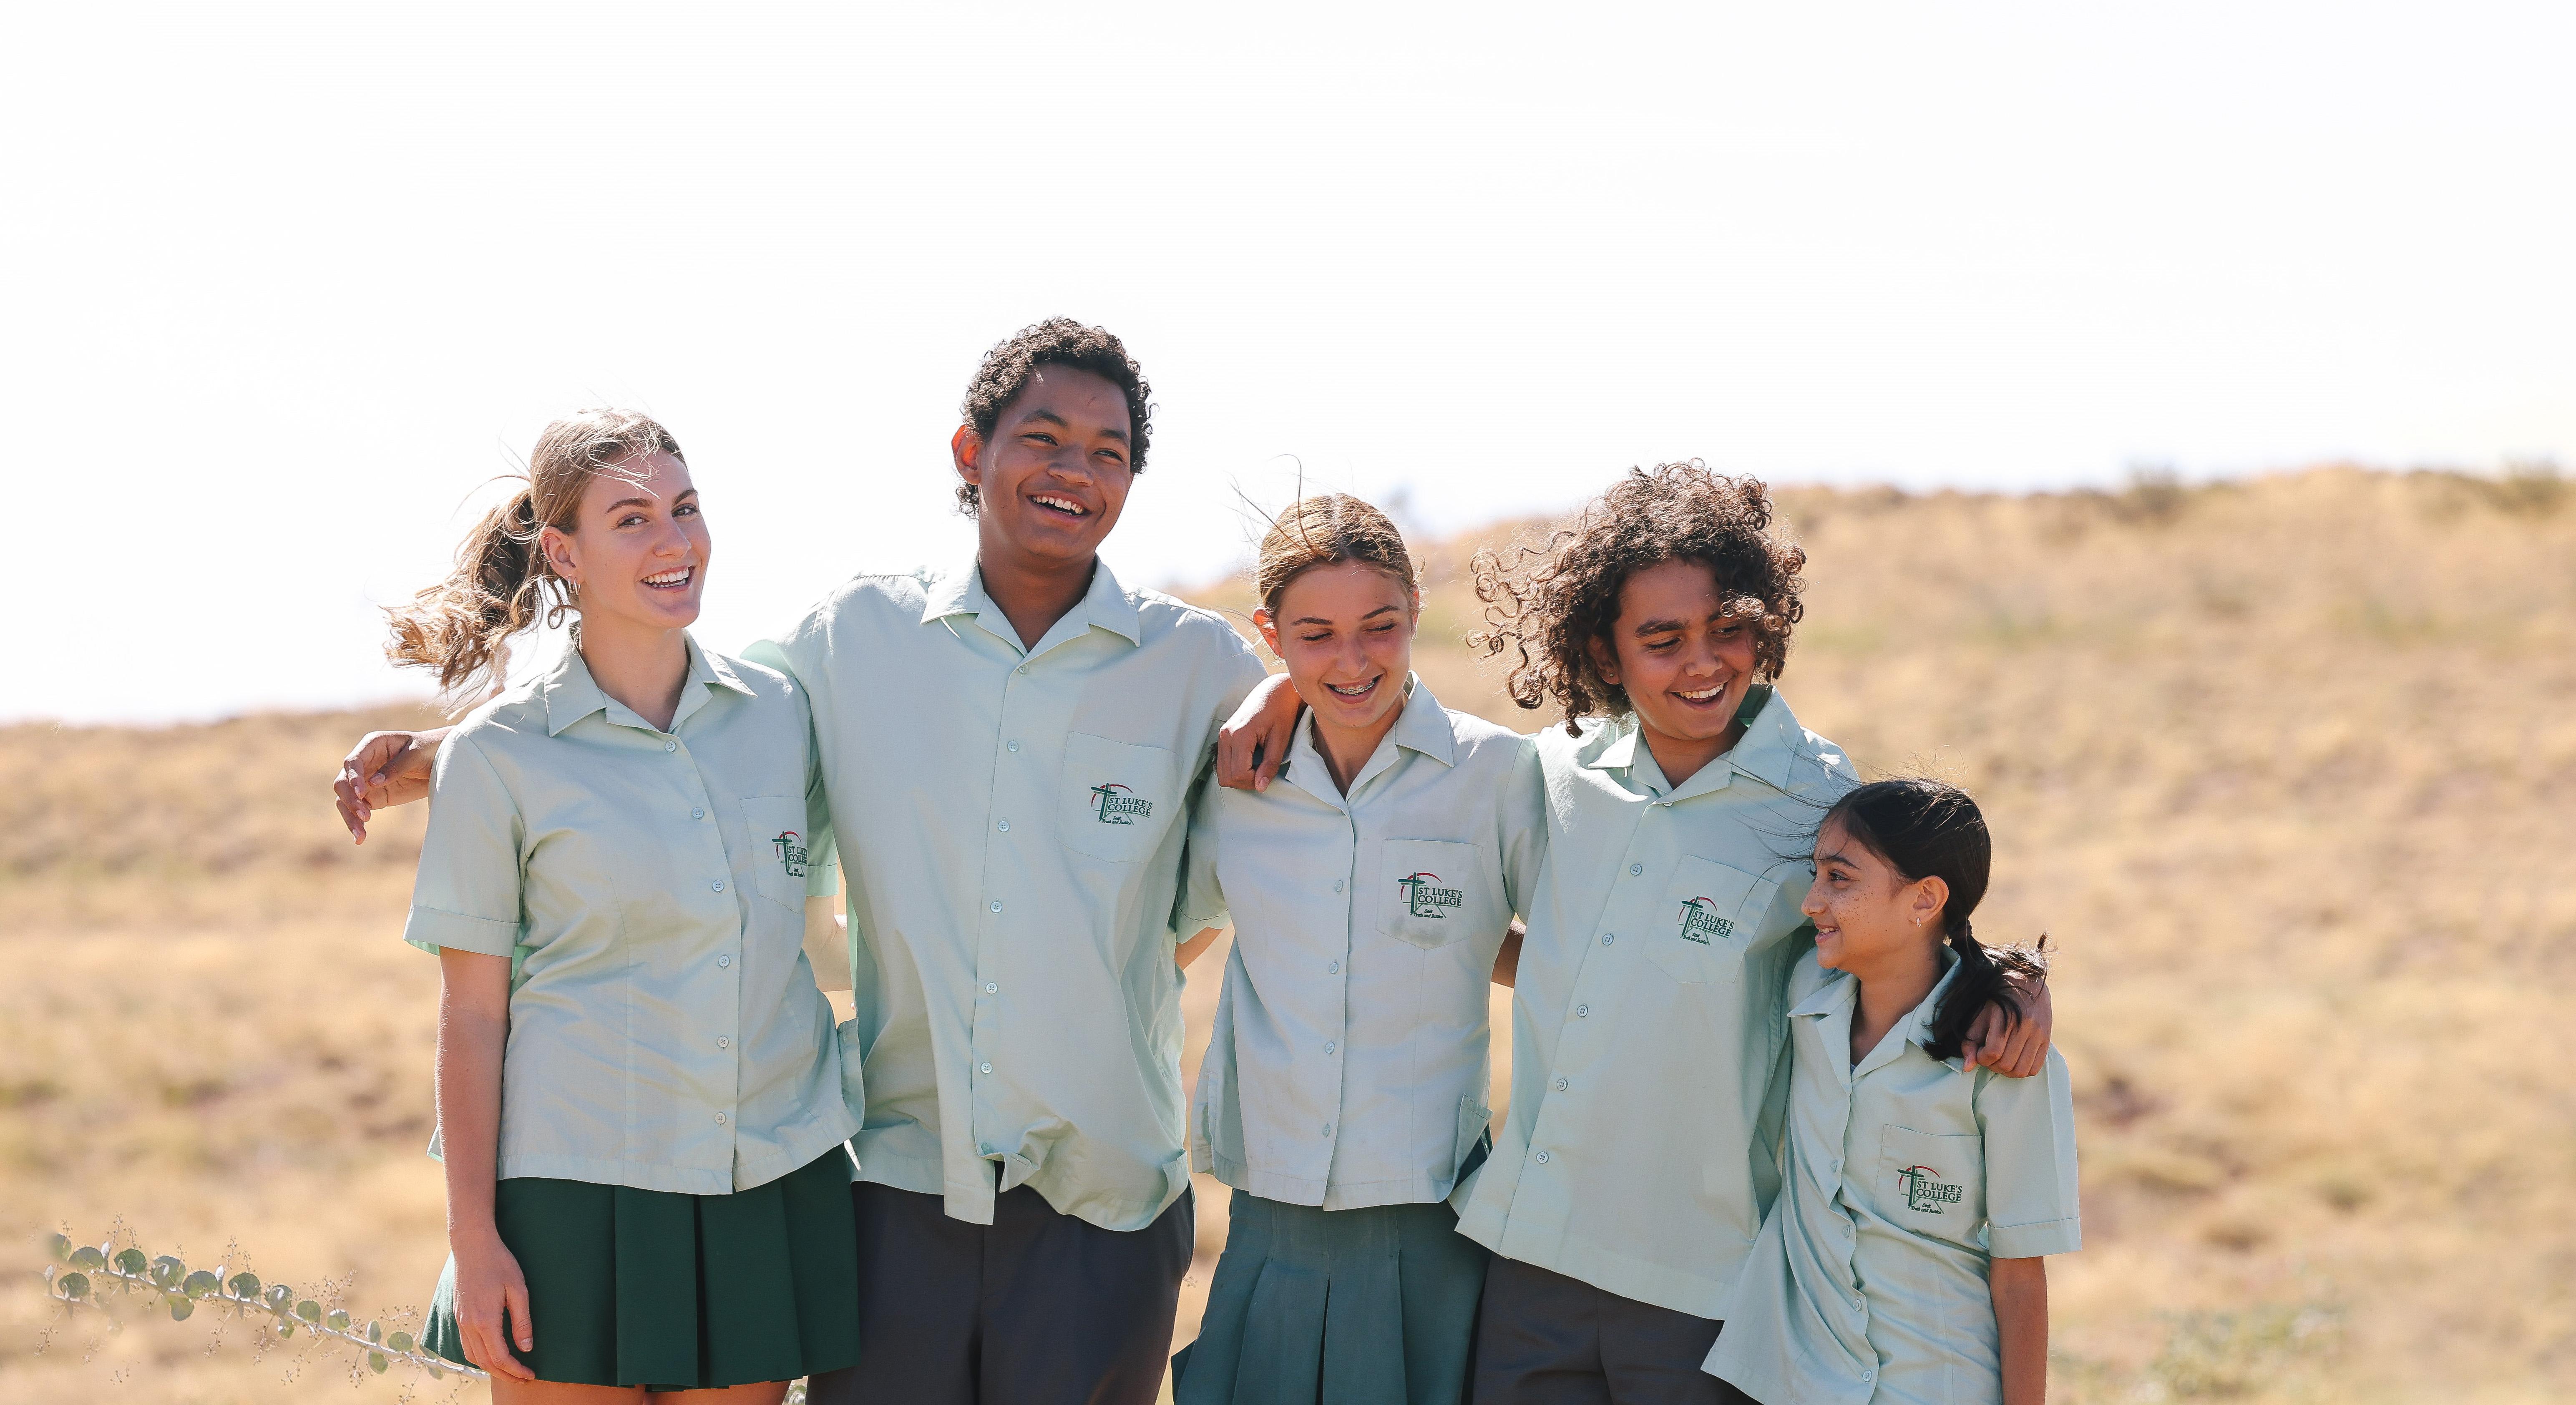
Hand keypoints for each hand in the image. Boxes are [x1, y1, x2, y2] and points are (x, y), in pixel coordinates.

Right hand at [333, 728, 443, 842]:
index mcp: (372, 745)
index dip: (353, 777)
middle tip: (365, 816)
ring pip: (346, 799)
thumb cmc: (430, 749)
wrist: (444, 761)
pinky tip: (360, 837)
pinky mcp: (374, 797)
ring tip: (360, 834)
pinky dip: (357, 823)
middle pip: (343, 782)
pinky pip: (359, 810)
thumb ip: (396, 767)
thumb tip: (373, 783)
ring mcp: (367, 781)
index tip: (361, 793)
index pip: (353, 762)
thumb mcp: (416, 754)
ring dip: (350, 816)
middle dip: (350, 800)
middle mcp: (365, 763)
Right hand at [448, 1226, 534, 1380]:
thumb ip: (522, 1321)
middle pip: (485, 1362)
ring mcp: (460, 1320)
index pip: (500, 1357)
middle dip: (505, 1374)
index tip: (530, 1374)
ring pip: (472, 1356)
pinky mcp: (458, 1315)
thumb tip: (526, 1348)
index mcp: (484, 1320)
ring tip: (509, 1370)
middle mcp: (468, 1325)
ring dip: (490, 1368)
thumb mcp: (518, 1289)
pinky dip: (479, 1356)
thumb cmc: (499, 1263)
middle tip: (523, 1378)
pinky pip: (466, 1345)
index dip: (515, 1370)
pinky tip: (491, 1354)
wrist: (472, 1246)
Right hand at [1215, 673, 1301, 791]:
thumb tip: (1261, 787)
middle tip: (1263, 774)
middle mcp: (1226, 735)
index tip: (1267, 774)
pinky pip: (1222, 763)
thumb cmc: (1281, 712)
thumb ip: (1270, 764)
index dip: (1254, 781)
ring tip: (1257, 769)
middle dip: (1245, 782)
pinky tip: (1250, 762)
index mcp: (1239, 735)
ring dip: (1239, 777)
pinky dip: (1234, 769)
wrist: (1274, 691)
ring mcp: (1222, 735)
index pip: (1238, 774)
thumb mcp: (1280, 739)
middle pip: (1227, 777)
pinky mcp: (1223, 736)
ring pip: (1221, 773)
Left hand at [1961, 979, 2053, 1077]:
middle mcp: (2026, 1026)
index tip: (1979, 1052)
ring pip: (2021, 1070)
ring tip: (2001, 1060)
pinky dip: (2022, 1070)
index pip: (1992, 1052)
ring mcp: (2039, 1034)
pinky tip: (2014, 1060)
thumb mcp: (1979, 1015)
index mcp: (2006, 1017)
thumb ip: (1970, 1041)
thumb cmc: (1998, 1001)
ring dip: (2007, 1071)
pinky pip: (2035, 1068)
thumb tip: (1967, 1068)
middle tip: (1989, 1057)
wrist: (2027, 982)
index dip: (1981, 1058)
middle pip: (2006, 1064)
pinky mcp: (2047, 1040)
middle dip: (1993, 1066)